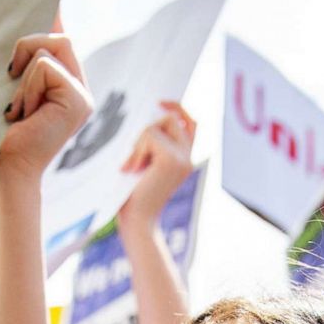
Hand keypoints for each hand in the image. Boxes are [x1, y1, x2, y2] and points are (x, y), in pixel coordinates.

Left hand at [0, 35, 92, 182]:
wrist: (5, 167)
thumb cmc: (1, 131)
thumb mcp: (13, 88)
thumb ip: (27, 62)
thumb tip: (35, 28)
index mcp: (68, 88)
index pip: (61, 44)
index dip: (39, 37)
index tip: (20, 55)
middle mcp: (80, 92)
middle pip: (61, 40)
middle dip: (27, 51)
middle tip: (11, 79)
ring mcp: (83, 97)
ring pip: (48, 52)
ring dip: (23, 81)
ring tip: (20, 110)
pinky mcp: (78, 101)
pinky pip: (45, 67)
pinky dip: (27, 88)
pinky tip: (25, 114)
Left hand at [118, 102, 195, 225]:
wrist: (137, 220)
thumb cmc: (134, 194)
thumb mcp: (145, 162)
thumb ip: (151, 141)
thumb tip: (149, 112)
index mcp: (186, 156)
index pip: (191, 121)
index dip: (178, 108)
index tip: (160, 103)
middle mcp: (189, 156)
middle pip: (172, 118)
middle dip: (148, 128)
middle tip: (135, 154)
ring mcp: (183, 157)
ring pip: (159, 125)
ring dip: (139, 142)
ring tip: (133, 166)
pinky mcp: (171, 159)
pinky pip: (149, 135)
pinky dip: (136, 150)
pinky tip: (132, 169)